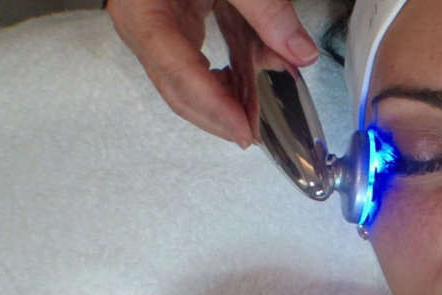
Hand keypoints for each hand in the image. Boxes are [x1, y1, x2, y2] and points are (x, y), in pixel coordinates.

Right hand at [107, 0, 318, 148]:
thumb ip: (266, 8)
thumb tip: (300, 51)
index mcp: (142, 10)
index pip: (178, 71)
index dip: (213, 106)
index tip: (245, 131)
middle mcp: (141, 24)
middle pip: (176, 88)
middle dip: (218, 115)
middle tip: (258, 134)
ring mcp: (156, 25)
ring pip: (187, 80)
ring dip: (226, 98)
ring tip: (262, 111)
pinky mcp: (174, 20)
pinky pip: (198, 59)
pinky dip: (228, 73)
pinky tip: (255, 78)